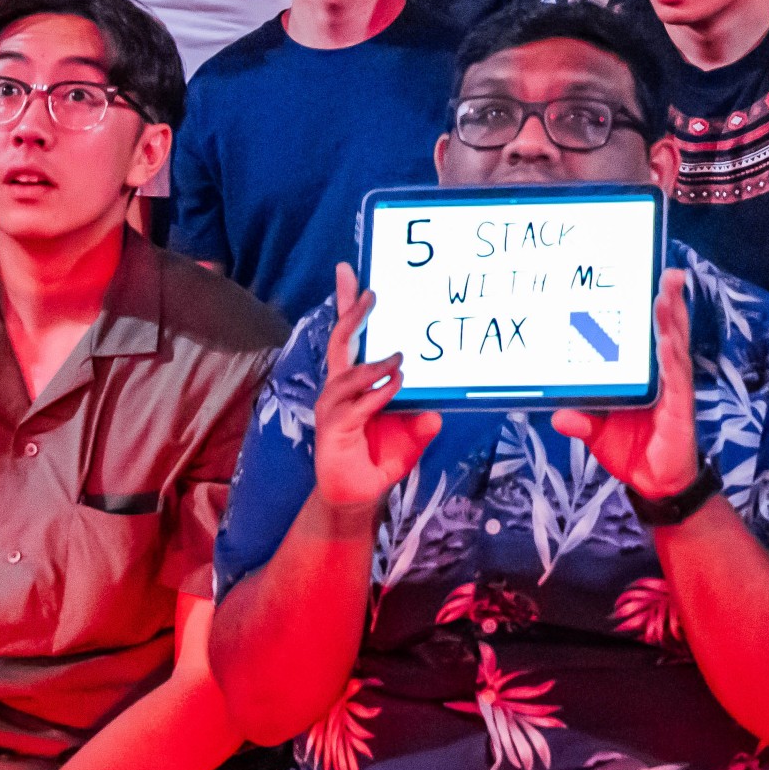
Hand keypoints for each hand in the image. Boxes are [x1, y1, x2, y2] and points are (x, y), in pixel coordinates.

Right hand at [309, 266, 443, 514]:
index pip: (348, 337)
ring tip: (398, 359)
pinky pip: (357, 406)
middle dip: (353, 315)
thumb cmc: (379, 458)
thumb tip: (435, 413)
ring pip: (347, 374)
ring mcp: (333, 409)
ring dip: (374, 364)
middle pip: (340, 343)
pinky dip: (377, 394)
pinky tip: (395, 386)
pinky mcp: (335, 431)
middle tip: (370, 292)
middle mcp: (338, 390)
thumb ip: (421, 423)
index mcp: (352, 381)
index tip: (350, 272)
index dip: (347, 305)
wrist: (357, 498)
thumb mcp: (410, 436)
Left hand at [556, 268, 703, 503]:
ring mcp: (675, 392)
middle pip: (670, 332)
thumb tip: (558, 414)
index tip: (652, 278)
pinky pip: (676, 381)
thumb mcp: (599, 434)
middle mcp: (666, 378)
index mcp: (650, 376)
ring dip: (672, 321)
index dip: (656, 308)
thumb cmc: (632, 452)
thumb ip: (582, 420)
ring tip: (667, 296)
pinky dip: (671, 360)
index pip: (653, 335)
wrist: (655, 486)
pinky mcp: (679, 410)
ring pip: (675, 349)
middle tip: (668, 273)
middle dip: (670, 301)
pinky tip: (667, 342)